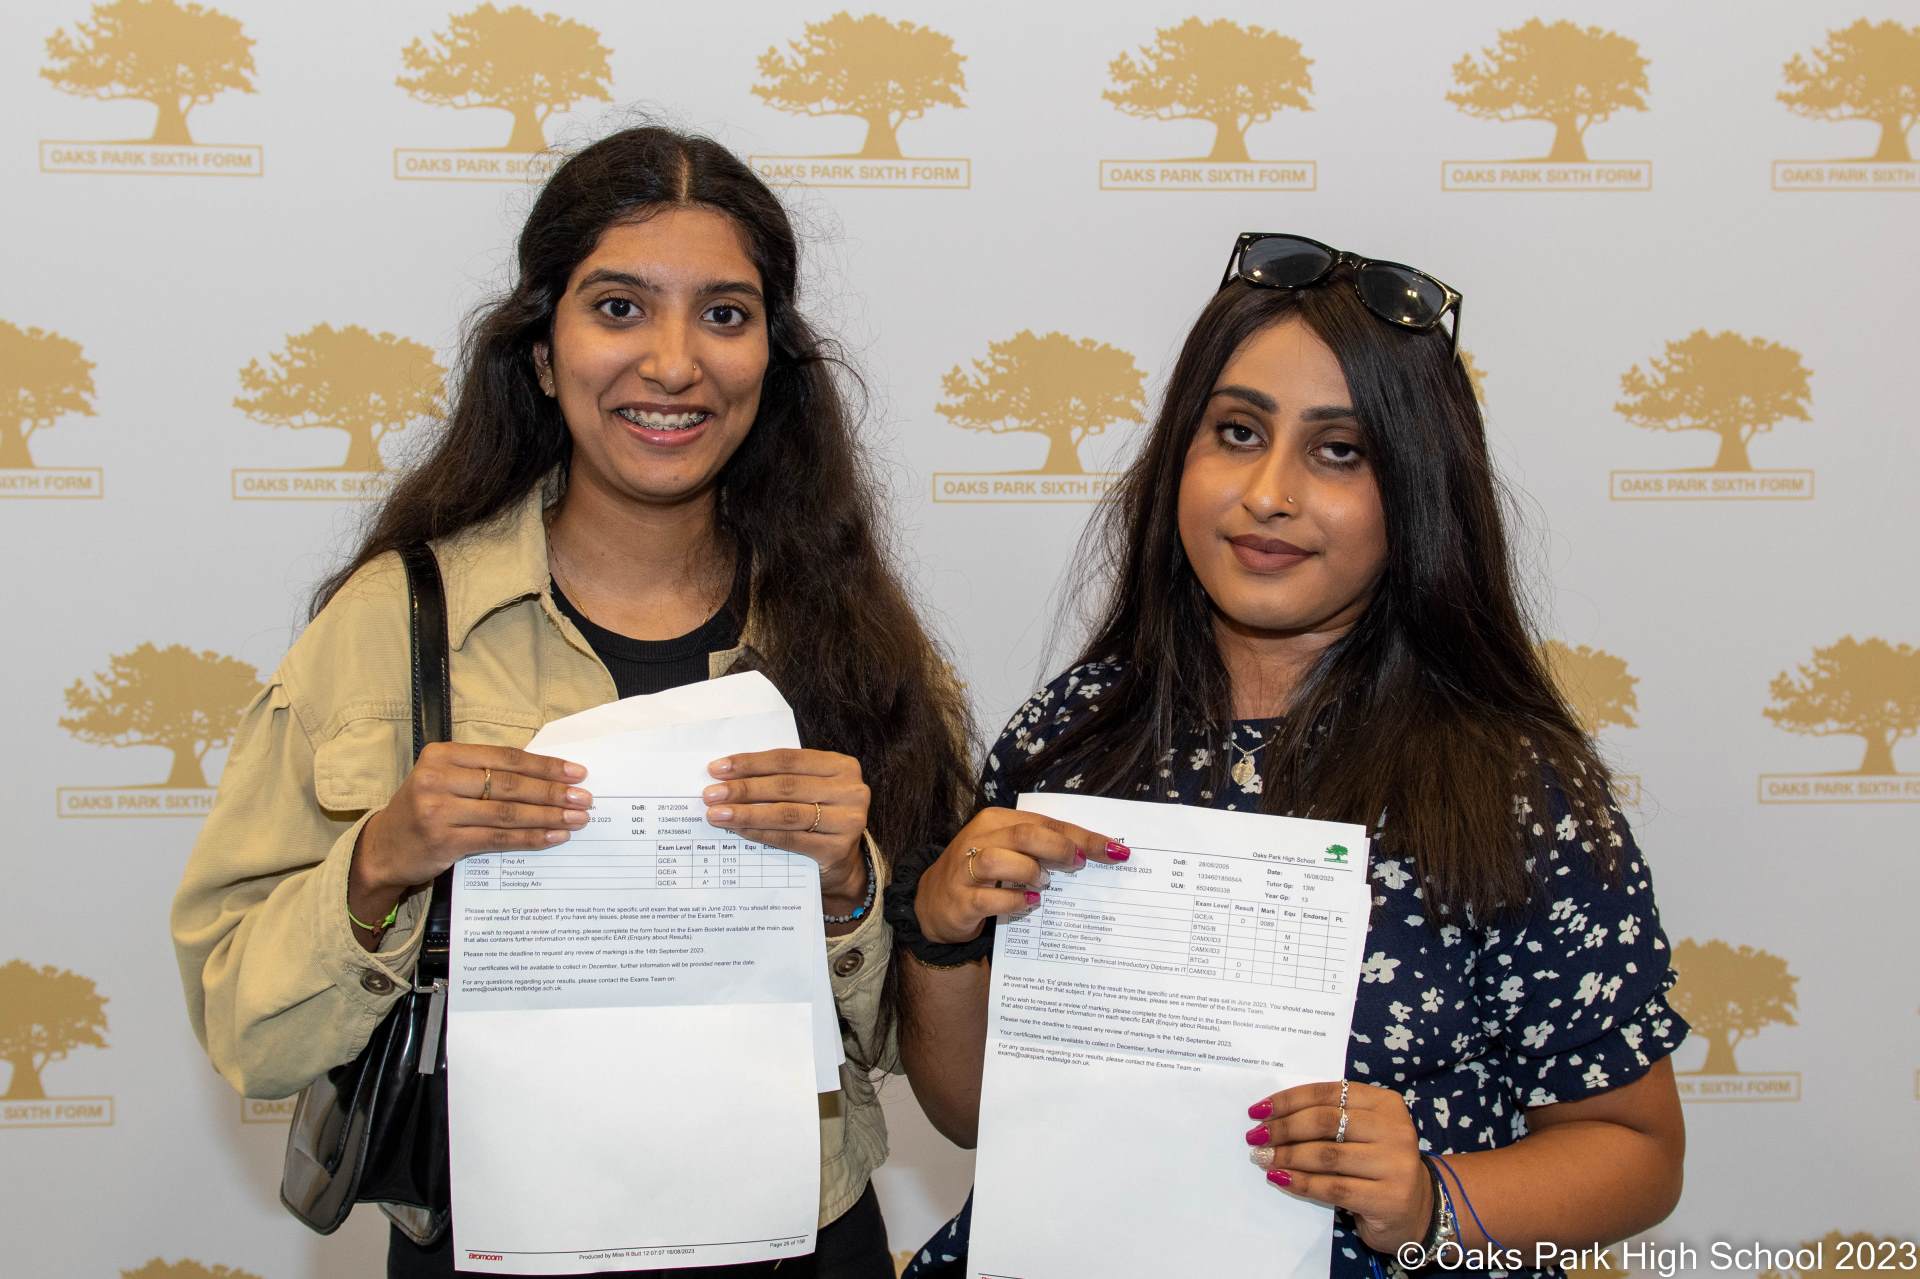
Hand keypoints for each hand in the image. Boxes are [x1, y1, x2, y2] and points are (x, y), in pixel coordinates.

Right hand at [353, 742, 590, 905]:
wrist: (383, 848)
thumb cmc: (425, 809)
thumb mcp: (446, 780)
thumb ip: (485, 773)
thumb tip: (546, 777)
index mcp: (442, 755)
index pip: (505, 758)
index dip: (544, 765)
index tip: (576, 772)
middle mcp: (438, 779)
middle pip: (510, 784)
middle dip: (552, 792)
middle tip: (584, 798)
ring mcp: (438, 811)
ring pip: (507, 812)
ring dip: (548, 816)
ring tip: (576, 818)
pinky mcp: (444, 841)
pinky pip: (498, 839)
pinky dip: (530, 838)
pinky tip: (553, 837)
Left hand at [704, 749, 869, 912]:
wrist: (843, 862)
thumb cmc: (818, 817)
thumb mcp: (808, 790)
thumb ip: (780, 779)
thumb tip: (727, 778)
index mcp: (841, 766)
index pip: (788, 760)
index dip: (751, 763)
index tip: (717, 769)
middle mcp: (851, 790)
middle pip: (786, 786)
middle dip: (743, 789)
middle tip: (711, 794)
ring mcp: (848, 821)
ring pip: (787, 813)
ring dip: (747, 813)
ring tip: (718, 814)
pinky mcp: (838, 849)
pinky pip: (790, 839)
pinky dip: (761, 834)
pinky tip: (739, 831)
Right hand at [913, 807, 1128, 944]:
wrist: (933, 903)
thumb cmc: (983, 875)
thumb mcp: (1010, 852)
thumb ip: (1041, 850)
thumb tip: (1092, 854)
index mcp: (996, 821)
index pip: (1046, 823)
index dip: (1083, 836)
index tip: (1115, 850)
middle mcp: (979, 839)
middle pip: (1025, 834)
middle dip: (1060, 848)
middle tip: (1079, 864)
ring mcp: (965, 869)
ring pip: (1001, 861)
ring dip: (1032, 873)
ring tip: (1045, 885)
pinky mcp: (960, 899)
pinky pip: (989, 898)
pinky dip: (1015, 901)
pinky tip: (1030, 905)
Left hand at [1245, 1081, 1432, 1250]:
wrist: (1418, 1209)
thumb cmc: (1378, 1164)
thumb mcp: (1362, 1132)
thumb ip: (1329, 1120)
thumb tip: (1271, 1118)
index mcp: (1385, 1103)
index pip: (1327, 1093)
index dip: (1288, 1101)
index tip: (1259, 1111)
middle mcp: (1394, 1129)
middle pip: (1324, 1122)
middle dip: (1283, 1129)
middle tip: (1255, 1137)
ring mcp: (1395, 1163)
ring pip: (1326, 1155)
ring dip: (1287, 1156)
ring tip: (1263, 1158)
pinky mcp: (1389, 1197)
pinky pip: (1333, 1187)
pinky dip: (1301, 1182)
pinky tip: (1280, 1179)